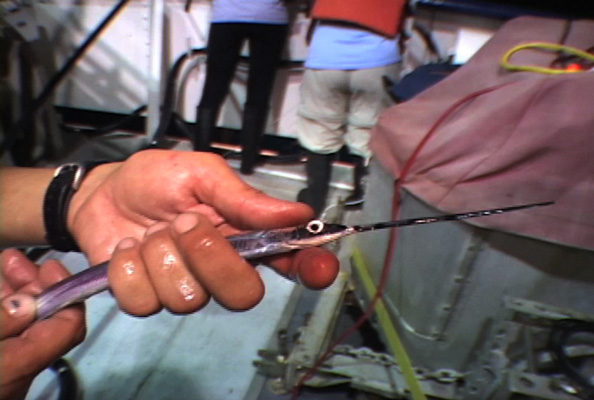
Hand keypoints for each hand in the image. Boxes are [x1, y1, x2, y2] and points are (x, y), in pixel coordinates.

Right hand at [0, 249, 84, 399]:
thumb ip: (0, 320)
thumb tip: (27, 302)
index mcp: (20, 366)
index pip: (68, 326)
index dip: (64, 292)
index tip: (50, 268)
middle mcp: (20, 372)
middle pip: (44, 321)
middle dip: (34, 286)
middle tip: (16, 262)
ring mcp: (8, 372)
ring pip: (22, 325)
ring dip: (14, 293)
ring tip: (4, 265)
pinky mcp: (1, 369)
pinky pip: (8, 335)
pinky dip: (3, 309)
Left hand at [68, 150, 338, 314]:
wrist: (102, 193)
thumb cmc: (157, 179)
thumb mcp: (200, 174)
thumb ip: (244, 197)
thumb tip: (299, 212)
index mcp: (245, 236)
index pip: (290, 260)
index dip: (310, 268)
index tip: (320, 270)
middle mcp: (223, 268)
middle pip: (243, 294)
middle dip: (211, 257)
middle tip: (183, 223)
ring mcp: (186, 287)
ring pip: (189, 299)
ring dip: (161, 256)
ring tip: (149, 231)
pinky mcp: (148, 299)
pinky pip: (145, 302)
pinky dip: (129, 268)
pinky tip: (128, 249)